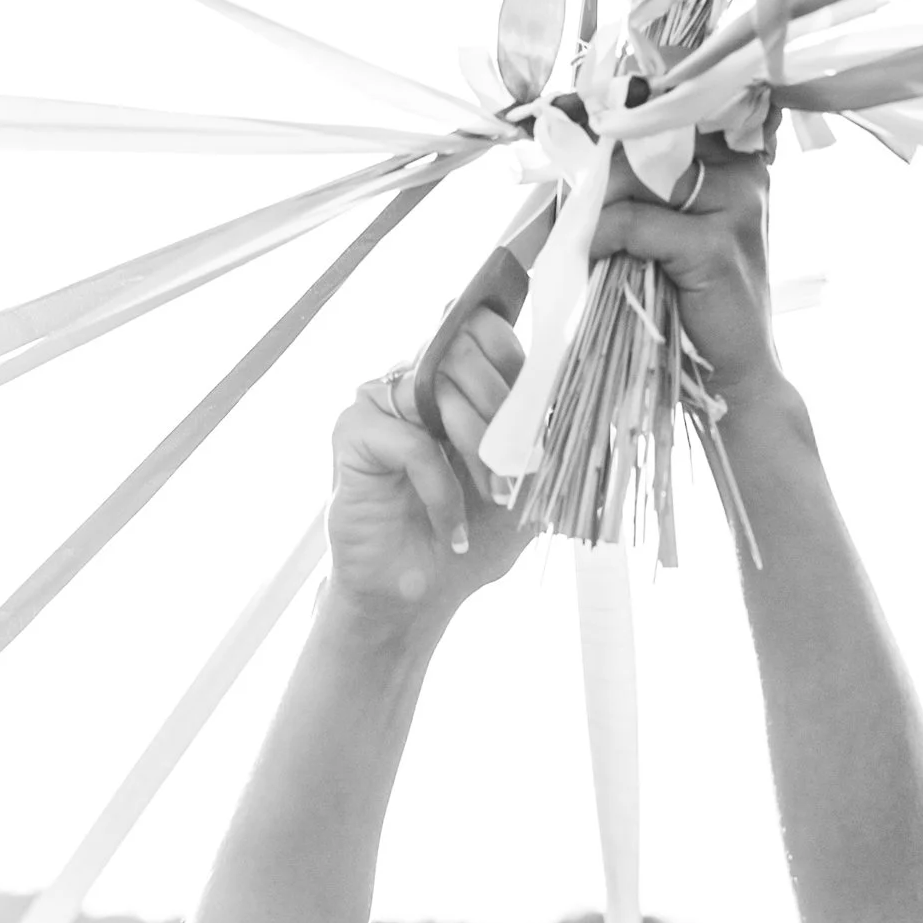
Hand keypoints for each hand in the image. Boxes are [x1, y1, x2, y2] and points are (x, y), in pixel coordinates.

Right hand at [325, 305, 530, 625]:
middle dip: (505, 413)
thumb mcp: (527, 484)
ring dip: (480, 448)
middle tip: (517, 470)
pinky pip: (412, 442)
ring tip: (494, 499)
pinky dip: (442, 488)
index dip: (515, 359)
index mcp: (458, 381)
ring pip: (441, 389)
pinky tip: (451, 528)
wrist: (417, 595)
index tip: (535, 414)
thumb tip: (567, 388)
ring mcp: (383, 401)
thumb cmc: (472, 535)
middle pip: (465, 350)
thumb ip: (542, 434)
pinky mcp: (355, 431)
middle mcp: (418, 380)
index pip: (485, 328)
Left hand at [588, 134, 784, 421]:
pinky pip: (634, 223)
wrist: (736, 374)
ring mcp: (735, 205)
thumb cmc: (699, 303)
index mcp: (739, 161)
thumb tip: (582, 157)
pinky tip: (593, 256)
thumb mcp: (677, 234)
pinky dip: (603, 238)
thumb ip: (650, 192)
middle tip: (573, 198)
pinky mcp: (714, 245)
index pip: (673, 114)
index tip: (577, 117)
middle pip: (649, 140)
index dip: (623, 118)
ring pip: (636, 178)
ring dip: (598, 208)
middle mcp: (744, 172)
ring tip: (585, 236)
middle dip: (601, 169)